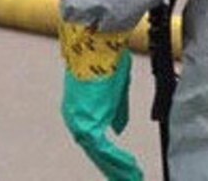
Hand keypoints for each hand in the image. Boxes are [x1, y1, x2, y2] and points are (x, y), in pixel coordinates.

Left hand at [59, 23, 142, 180]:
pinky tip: (130, 168)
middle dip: (114, 169)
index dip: (110, 157)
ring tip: (133, 178)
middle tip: (130, 180)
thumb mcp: (114, 90)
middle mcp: (74, 119)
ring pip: (99, 154)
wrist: (96, 42)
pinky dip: (118, 159)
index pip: (94, 142)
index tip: (124, 169)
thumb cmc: (105, 58)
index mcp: (79, 111)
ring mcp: (79, 120)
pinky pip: (102, 148)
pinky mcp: (87, 120)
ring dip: (118, 168)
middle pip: (95, 153)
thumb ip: (115, 112)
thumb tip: (117, 129)